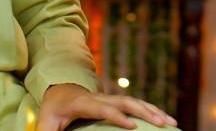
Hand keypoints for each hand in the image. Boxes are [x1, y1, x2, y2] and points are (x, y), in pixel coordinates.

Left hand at [36, 83, 175, 130]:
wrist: (59, 88)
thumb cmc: (52, 109)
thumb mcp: (45, 122)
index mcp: (83, 103)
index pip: (102, 108)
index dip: (117, 116)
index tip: (132, 126)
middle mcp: (100, 97)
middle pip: (125, 101)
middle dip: (144, 111)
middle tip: (161, 123)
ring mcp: (109, 97)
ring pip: (135, 101)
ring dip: (153, 110)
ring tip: (170, 121)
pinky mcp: (116, 101)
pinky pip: (136, 104)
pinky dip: (152, 110)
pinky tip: (165, 118)